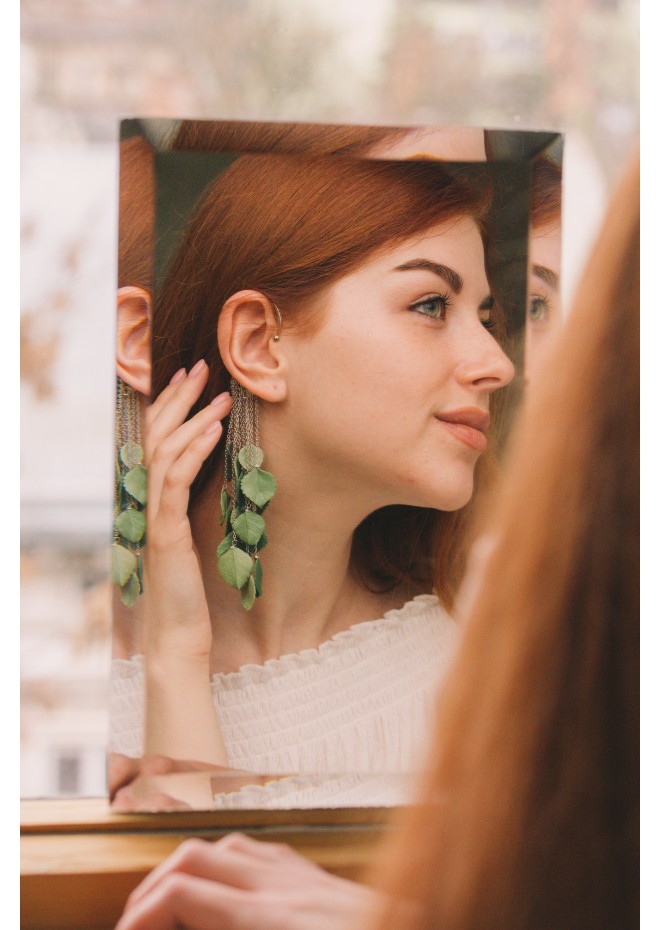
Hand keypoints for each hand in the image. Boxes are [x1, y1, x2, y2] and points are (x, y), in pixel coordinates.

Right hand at [115, 833, 378, 929]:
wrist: (443, 927)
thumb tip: (185, 924)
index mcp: (271, 919)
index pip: (181, 892)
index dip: (139, 916)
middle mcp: (285, 888)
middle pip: (195, 858)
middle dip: (152, 889)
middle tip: (135, 927)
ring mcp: (307, 879)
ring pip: (229, 846)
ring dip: (190, 871)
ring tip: (171, 909)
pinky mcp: (324, 883)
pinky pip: (265, 853)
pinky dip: (231, 867)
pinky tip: (231, 894)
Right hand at [144, 360, 230, 661]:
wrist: (178, 635)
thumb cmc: (189, 591)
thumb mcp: (194, 541)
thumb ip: (194, 508)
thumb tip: (214, 478)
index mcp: (155, 501)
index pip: (157, 441)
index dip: (171, 407)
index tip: (189, 378)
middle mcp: (149, 502)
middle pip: (156, 437)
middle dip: (178, 399)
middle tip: (199, 367)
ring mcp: (154, 516)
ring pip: (165, 454)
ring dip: (192, 420)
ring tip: (219, 396)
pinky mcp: (166, 533)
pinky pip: (174, 484)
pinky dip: (193, 453)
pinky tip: (212, 433)